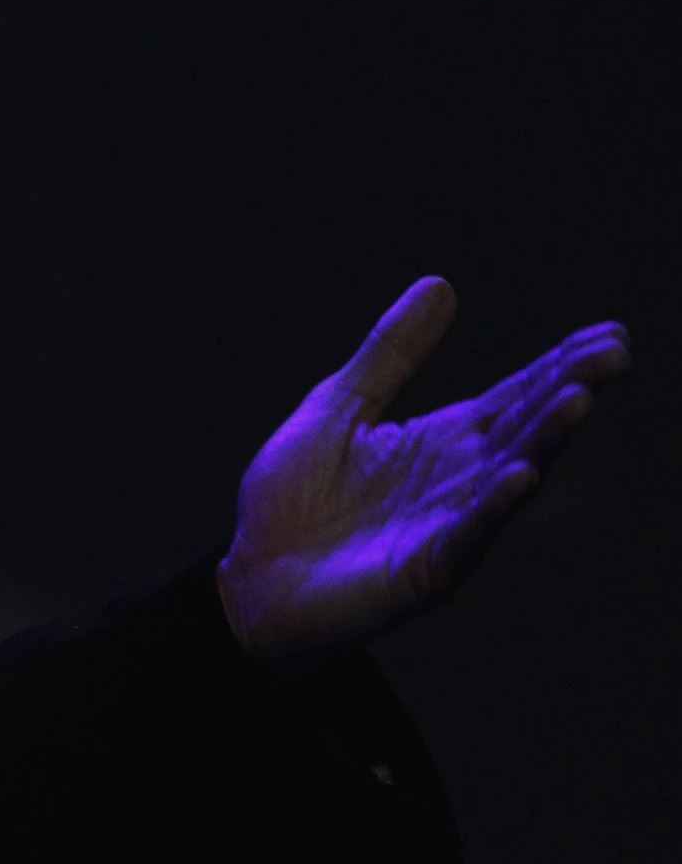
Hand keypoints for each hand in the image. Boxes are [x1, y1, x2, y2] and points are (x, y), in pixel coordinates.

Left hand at [221, 277, 629, 665]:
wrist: (250, 578)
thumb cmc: (294, 500)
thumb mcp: (339, 406)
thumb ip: (389, 353)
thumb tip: (440, 285)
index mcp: (445, 440)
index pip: (516, 396)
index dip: (560, 365)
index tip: (610, 334)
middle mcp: (460, 480)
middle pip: (525, 428)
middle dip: (568, 390)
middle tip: (614, 354)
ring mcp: (448, 526)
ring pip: (508, 478)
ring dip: (544, 441)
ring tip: (577, 400)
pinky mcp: (423, 570)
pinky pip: (466, 536)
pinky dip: (492, 508)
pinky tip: (519, 476)